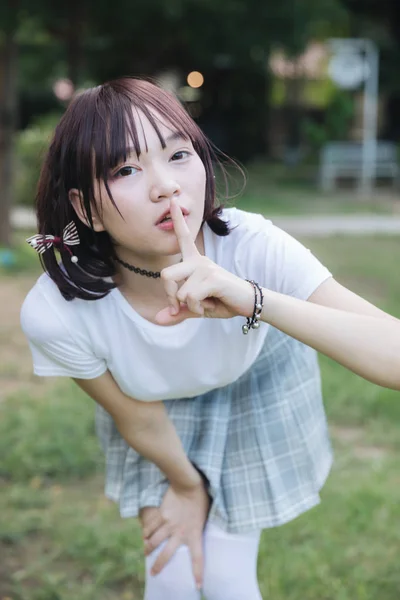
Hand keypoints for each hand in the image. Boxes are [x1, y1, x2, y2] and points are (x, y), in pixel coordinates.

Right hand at [140, 480, 209, 587]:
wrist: (188, 483)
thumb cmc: (200, 498)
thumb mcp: (203, 516)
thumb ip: (197, 527)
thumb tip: (196, 533)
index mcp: (194, 533)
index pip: (198, 558)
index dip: (198, 573)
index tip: (198, 586)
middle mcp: (180, 532)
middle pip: (166, 555)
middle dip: (158, 566)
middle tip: (154, 573)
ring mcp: (168, 524)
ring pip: (154, 541)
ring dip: (149, 548)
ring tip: (146, 552)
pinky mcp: (161, 515)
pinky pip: (151, 526)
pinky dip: (146, 532)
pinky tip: (144, 535)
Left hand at [155, 196, 253, 325]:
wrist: (248, 304)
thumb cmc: (222, 301)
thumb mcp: (197, 308)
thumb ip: (178, 312)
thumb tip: (157, 319)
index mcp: (195, 262)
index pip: (184, 238)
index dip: (177, 221)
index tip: (172, 201)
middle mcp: (199, 261)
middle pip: (166, 275)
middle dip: (170, 297)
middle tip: (180, 307)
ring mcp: (206, 268)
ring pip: (180, 292)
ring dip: (190, 307)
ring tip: (205, 304)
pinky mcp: (212, 278)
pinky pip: (191, 297)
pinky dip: (197, 309)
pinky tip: (210, 305)